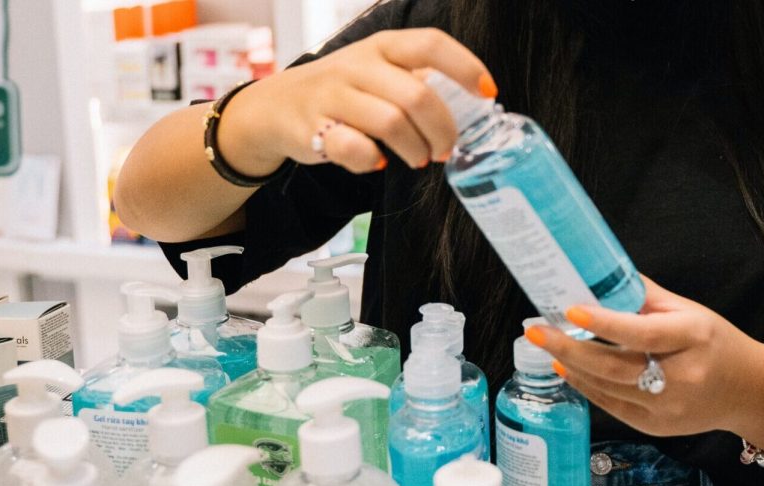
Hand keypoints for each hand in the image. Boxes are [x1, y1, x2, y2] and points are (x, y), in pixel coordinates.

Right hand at [219, 28, 495, 175]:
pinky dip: (371, 161)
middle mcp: (358, 65)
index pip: (431, 44)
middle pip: (417, 94)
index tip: (488, 93)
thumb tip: (467, 109)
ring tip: (418, 159)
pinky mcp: (314, 128)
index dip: (465, 67)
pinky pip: (353, 148)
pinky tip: (375, 162)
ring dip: (414, 149)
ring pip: (391, 123)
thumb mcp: (378, 73)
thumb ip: (415, 82)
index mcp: (382, 47)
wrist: (275, 107)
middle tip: (446, 149)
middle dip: (442, 129)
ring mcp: (334, 95)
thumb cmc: (342, 93)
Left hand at [526, 277, 761, 437]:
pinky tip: (567, 370)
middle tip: (536, 330)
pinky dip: (586, 387)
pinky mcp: (657, 428)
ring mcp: (670, 408)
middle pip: (616, 366)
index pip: (643, 332)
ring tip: (546, 346)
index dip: (605, 324)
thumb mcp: (689, 311)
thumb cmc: (714, 343)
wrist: (747, 390)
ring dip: (572, 367)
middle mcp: (683, 376)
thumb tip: (599, 276)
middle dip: (570, 348)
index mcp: (694, 338)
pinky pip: (612, 407)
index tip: (571, 311)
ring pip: (609, 388)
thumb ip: (644, 296)